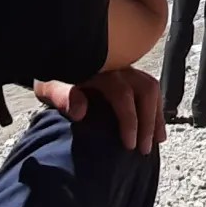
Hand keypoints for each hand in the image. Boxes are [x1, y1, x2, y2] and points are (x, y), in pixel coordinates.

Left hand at [33, 68, 165, 154]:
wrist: (56, 57)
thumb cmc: (54, 77)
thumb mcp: (48, 86)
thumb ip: (61, 96)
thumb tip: (81, 111)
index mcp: (98, 69)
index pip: (122, 93)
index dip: (129, 119)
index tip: (129, 145)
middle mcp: (117, 66)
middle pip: (145, 88)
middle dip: (148, 121)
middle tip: (143, 149)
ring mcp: (126, 68)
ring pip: (151, 87)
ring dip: (156, 115)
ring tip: (155, 141)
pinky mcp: (130, 73)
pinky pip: (151, 87)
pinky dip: (157, 108)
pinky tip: (157, 129)